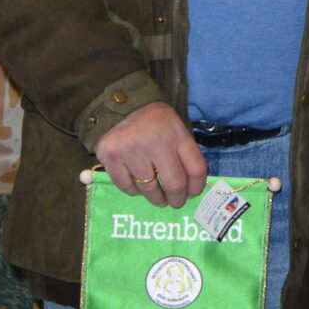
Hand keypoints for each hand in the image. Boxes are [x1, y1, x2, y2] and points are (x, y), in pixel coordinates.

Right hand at [93, 102, 207, 208]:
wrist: (118, 105)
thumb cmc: (152, 120)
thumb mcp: (175, 127)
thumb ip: (183, 151)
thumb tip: (190, 185)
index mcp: (176, 135)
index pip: (196, 169)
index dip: (197, 187)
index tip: (192, 194)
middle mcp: (156, 144)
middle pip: (174, 185)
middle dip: (177, 199)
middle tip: (175, 202)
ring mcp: (132, 152)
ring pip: (150, 190)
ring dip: (156, 198)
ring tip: (158, 198)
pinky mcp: (112, 159)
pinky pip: (128, 187)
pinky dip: (135, 191)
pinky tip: (138, 186)